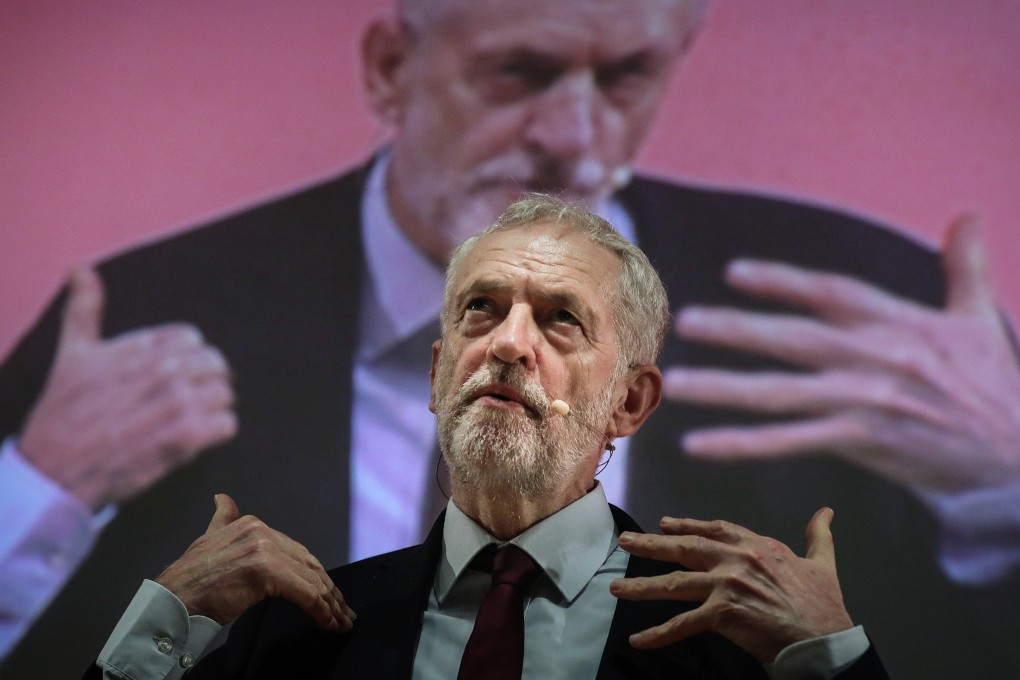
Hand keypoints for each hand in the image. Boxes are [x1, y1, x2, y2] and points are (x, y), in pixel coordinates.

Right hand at [18, 267, 237, 509]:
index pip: (192, 340)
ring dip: (210, 410)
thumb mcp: (73, 353)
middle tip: (182, 404)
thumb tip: (80, 268)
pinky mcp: (186, 437)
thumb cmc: (64, 411)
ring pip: (225, 394)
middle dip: (203, 383)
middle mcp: (165, 369)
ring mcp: (178, 402)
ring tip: (184, 423)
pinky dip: (215, 434)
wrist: (55, 469)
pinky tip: (191, 440)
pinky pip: (227, 424)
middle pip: (216, 364)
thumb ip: (85, 309)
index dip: (183, 360)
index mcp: (143, 346)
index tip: (165, 379)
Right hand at [155, 494, 355, 630]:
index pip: (295, 551)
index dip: (315, 574)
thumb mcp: (208, 541)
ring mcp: (264, 549)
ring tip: (342, 621)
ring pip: (311, 580)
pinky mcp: (267, 571)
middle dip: (330, 590)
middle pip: (308, 564)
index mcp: (251, 524)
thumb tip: (223, 499)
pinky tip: (330, 623)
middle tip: (344, 611)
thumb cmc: (188, 581)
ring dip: (331, 604)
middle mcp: (260, 532)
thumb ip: (223, 520)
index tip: (330, 593)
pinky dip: (322, 610)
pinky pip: (306, 594)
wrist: (170, 602)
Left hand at [610, 508, 851, 660]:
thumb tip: (825, 512)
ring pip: (674, 583)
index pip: (713, 530)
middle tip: (625, 541)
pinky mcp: (722, 613)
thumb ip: (817, 536)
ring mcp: (726, 585)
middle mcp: (736, 559)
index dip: (687, 526)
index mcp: (756, 546)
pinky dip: (658, 633)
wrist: (824, 638)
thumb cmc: (823, 606)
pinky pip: (682, 624)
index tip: (665, 523)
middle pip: (685, 548)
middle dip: (651, 544)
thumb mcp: (821, 564)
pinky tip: (638, 639)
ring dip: (641, 587)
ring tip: (616, 589)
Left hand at [663, 215, 1019, 495]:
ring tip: (677, 383)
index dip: (783, 281)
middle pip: (795, 338)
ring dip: (725, 388)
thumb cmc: (994, 386)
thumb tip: (970, 213)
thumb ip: (963, 265)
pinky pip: (790, 442)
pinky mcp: (863, 441)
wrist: (1017, 460)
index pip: (831, 291)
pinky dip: (742, 444)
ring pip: (782, 392)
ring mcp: (866, 401)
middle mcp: (875, 357)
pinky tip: (698, 444)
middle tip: (685, 321)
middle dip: (738, 329)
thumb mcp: (978, 319)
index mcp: (897, 323)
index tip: (735, 272)